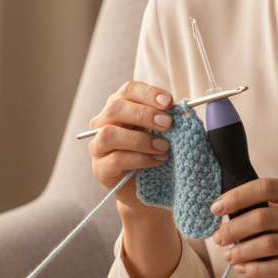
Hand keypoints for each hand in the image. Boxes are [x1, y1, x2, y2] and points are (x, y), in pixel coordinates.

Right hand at [87, 81, 175, 208]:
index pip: (128, 90)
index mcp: (119, 107)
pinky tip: (158, 160)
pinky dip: (140, 158)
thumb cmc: (154, 152)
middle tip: (168, 124)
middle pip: (115, 108)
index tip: (169, 102)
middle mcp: (103, 123)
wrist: (148, 187)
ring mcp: (98, 146)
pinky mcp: (100, 168)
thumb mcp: (161, 131)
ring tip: (164, 146)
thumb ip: (165, 118)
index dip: (148, 93)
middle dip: (144, 114)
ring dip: (140, 139)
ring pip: (110, 134)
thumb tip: (180, 109)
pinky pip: (116, 159)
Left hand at [209, 178, 277, 277]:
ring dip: (241, 251)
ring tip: (228, 255)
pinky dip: (257, 270)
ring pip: (269, 245)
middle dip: (233, 229)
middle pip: (262, 218)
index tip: (217, 208)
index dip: (236, 196)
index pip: (265, 187)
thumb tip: (235, 211)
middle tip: (218, 237)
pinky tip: (244, 270)